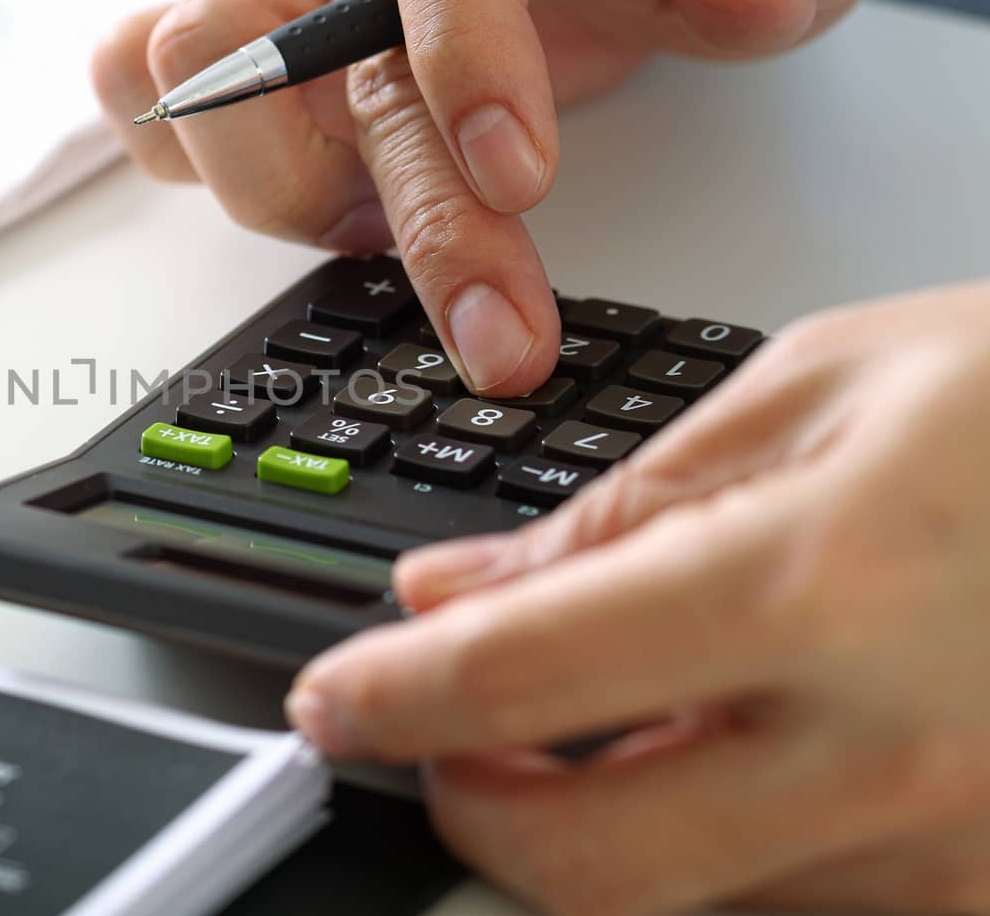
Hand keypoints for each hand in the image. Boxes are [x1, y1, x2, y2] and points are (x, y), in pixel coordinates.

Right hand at [91, 0, 884, 395]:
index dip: (464, 55)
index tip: (521, 181)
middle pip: (313, 46)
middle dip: (408, 216)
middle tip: (498, 334)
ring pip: (191, 72)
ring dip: (284, 190)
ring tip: (388, 235)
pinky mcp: (245, 27)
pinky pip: (139, 79)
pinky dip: (187, 155)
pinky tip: (309, 194)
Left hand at [284, 283, 989, 915]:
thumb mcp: (814, 392)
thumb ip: (617, 514)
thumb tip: (457, 594)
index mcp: (825, 589)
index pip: (522, 682)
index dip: (389, 698)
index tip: (330, 700)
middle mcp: (895, 756)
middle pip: (585, 868)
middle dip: (471, 808)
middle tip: (438, 731)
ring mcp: (958, 851)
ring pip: (685, 898)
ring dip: (595, 817)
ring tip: (607, 708)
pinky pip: (795, 898)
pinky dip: (715, 835)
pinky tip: (727, 743)